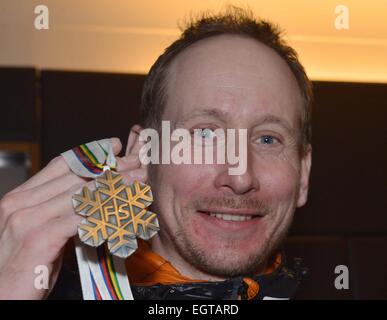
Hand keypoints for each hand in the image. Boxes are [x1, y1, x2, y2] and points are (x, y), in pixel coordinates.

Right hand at [0, 138, 144, 298]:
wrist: (2, 297)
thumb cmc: (25, 265)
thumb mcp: (41, 229)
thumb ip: (60, 210)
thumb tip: (93, 196)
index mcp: (21, 196)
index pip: (61, 165)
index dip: (91, 153)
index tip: (114, 146)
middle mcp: (21, 202)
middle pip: (76, 176)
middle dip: (111, 169)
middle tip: (136, 163)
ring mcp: (27, 219)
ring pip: (81, 194)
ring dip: (115, 187)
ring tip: (138, 181)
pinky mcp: (38, 238)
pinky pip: (81, 219)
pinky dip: (106, 213)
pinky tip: (124, 210)